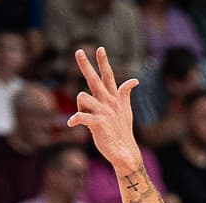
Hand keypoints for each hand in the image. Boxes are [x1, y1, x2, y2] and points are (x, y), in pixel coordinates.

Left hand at [67, 47, 141, 170]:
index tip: (100, 48)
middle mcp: (109, 102)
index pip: (108, 76)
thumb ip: (126, 94)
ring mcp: (104, 111)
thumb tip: (134, 80)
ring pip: (82, 97)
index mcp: (114, 98)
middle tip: (78, 51)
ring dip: (79, 107)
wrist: (123, 151)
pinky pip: (80, 116)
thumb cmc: (122, 131)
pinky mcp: (97, 122)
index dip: (104, 62)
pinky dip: (73, 120)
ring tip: (83, 118)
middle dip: (86, 64)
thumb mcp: (126, 110)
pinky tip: (70, 124)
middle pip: (95, 79)